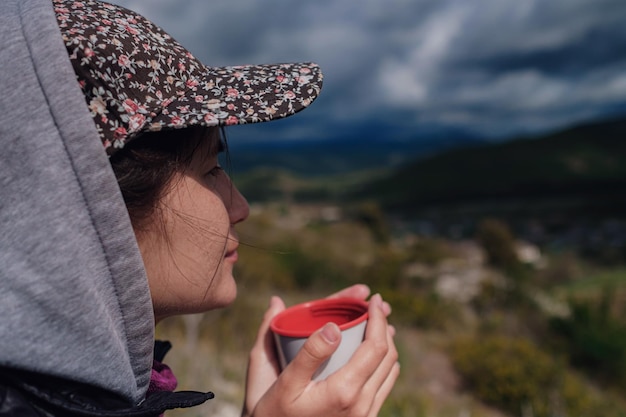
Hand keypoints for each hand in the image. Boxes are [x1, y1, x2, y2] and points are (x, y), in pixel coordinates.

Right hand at [242, 287, 398, 416]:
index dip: (378, 319)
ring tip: (377, 324)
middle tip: (376, 306)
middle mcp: (362, 405)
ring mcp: (365, 415)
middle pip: (389, 357)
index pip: (376, 347)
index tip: (373, 299)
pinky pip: (383, 386)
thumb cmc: (274, 413)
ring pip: (390, 372)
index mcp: (345, 391)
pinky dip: (383, 363)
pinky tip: (372, 354)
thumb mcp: (285, 382)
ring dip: (387, 344)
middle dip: (385, 326)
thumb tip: (332, 326)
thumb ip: (309, 353)